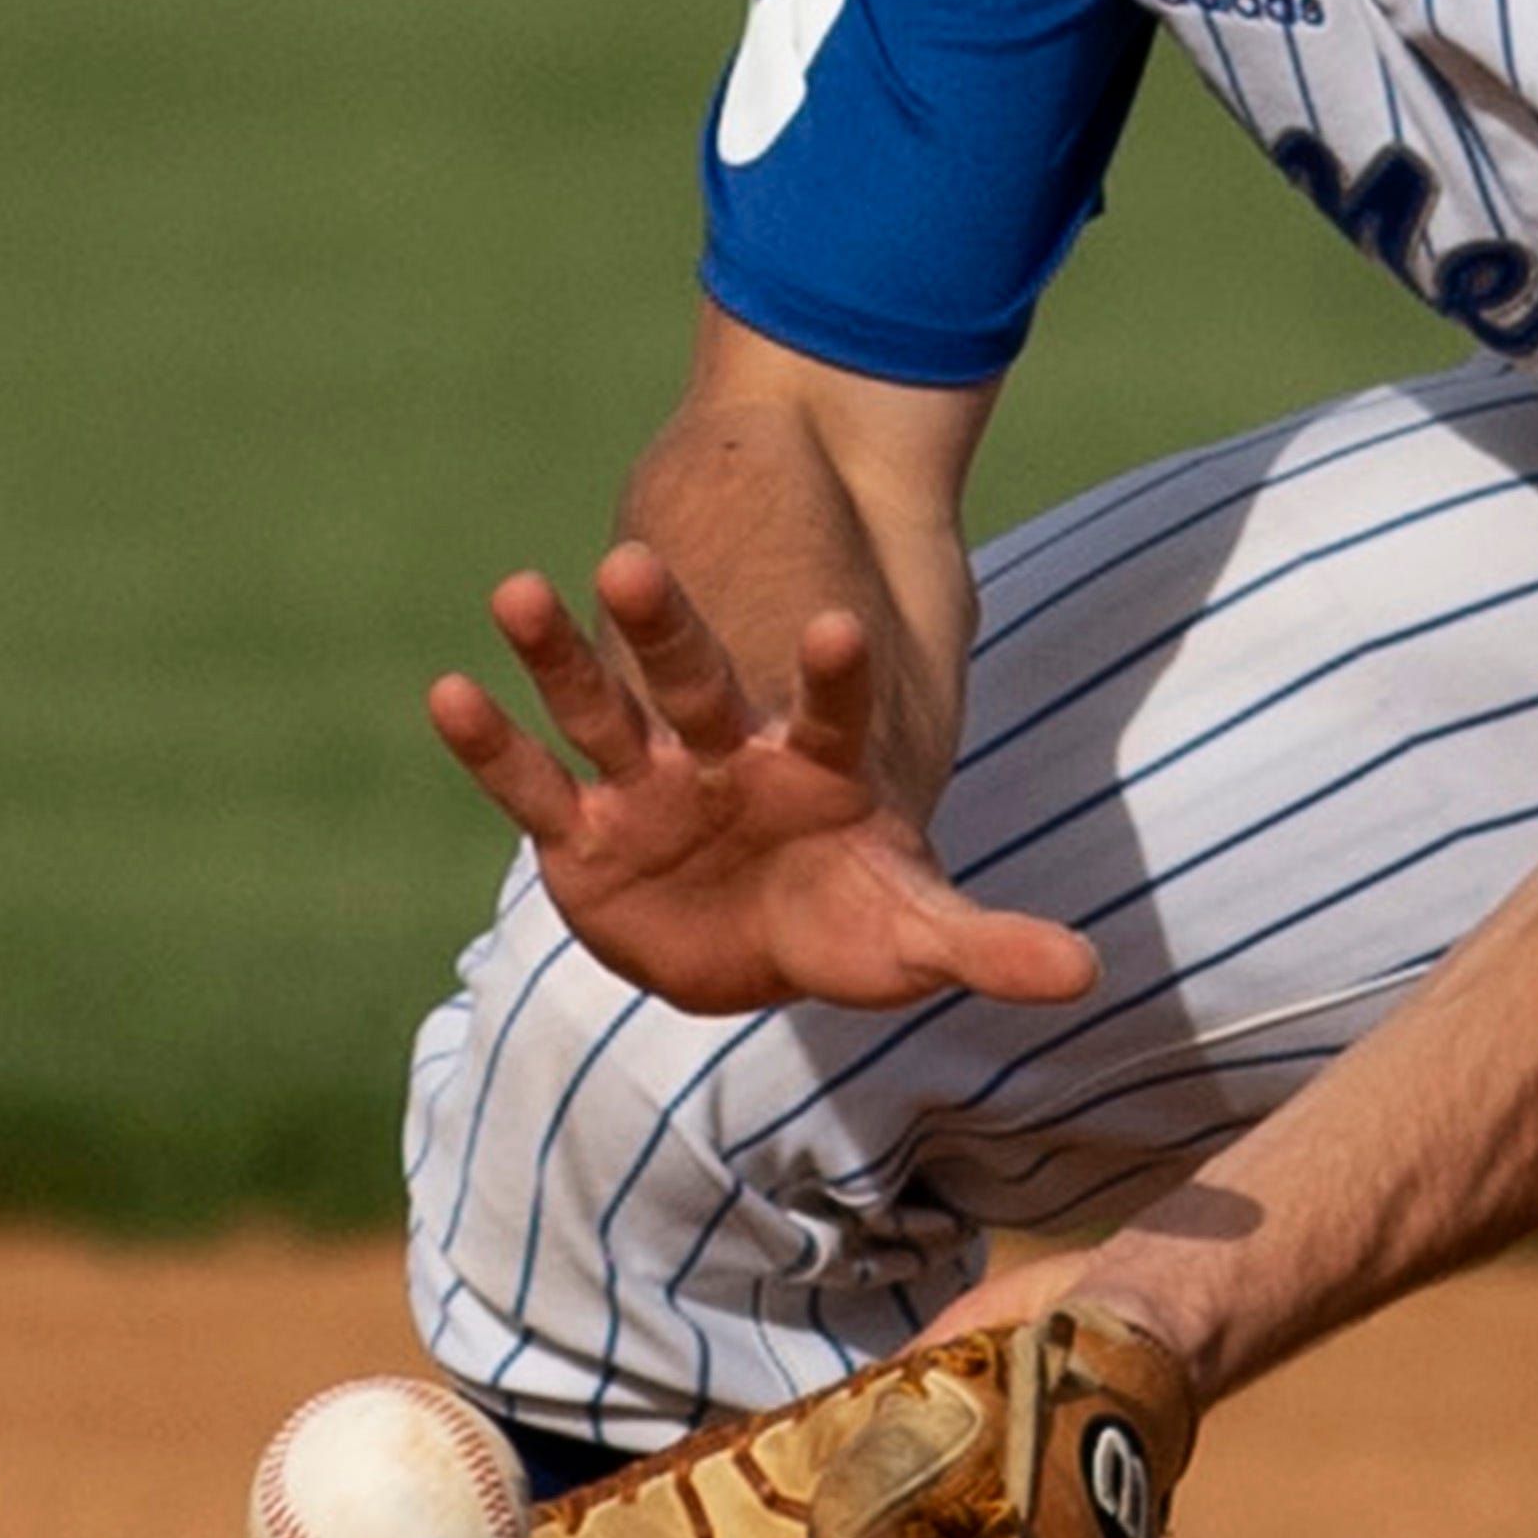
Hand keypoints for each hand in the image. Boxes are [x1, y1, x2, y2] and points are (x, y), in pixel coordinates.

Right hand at [428, 542, 1100, 1018]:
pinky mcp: (583, 833)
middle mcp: (724, 753)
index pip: (833, 708)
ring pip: (598, 706)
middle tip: (629, 562)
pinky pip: (530, 784)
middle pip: (694, 676)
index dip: (837, 671)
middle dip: (663, 626)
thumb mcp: (914, 937)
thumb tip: (1090, 975)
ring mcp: (647, 782)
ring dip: (559, 655)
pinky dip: (491, 745)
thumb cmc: (844, 921)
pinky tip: (447, 693)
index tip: (837, 622)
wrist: (758, 941)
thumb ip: (986, 944)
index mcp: (815, 765)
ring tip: (517, 590)